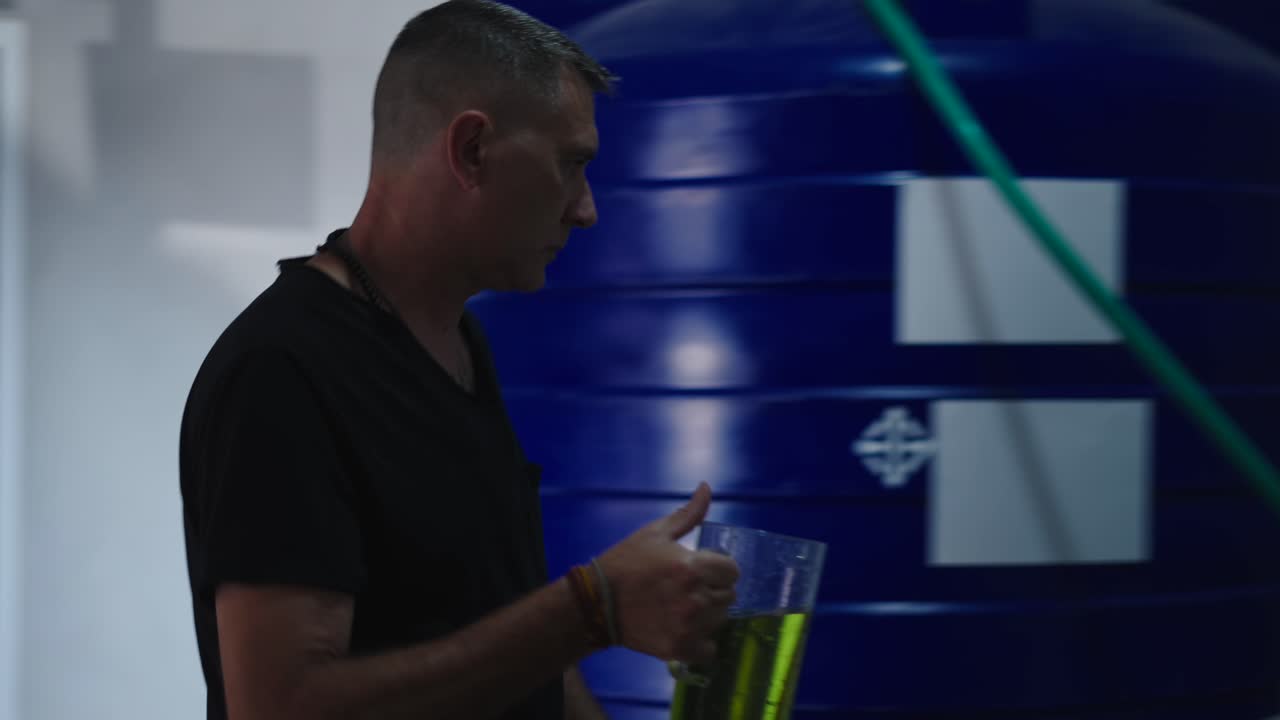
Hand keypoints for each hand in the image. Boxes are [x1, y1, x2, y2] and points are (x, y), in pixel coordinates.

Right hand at [596, 483, 739, 663]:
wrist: (595, 603)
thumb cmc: (626, 563)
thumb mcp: (655, 533)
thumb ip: (688, 514)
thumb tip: (706, 487)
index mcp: (692, 567)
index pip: (732, 571)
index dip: (719, 569)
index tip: (702, 571)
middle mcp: (695, 598)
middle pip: (728, 596)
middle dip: (713, 590)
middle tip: (689, 589)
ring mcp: (688, 626)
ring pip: (719, 621)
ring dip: (707, 615)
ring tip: (684, 609)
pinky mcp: (679, 648)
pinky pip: (709, 650)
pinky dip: (700, 643)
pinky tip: (683, 630)